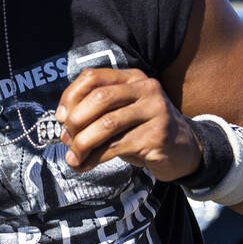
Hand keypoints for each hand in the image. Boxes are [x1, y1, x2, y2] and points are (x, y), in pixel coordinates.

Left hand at [55, 68, 200, 180]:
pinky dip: (95, 158)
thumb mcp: (120, 114)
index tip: (60, 118)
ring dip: (83, 143)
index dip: (70, 96)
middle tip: (66, 140)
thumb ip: (95, 115)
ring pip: (107, 123)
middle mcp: (145, 88)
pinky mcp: (157, 135)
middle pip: (99, 97)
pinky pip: (117, 146)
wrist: (183, 150)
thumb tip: (63, 128)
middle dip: (75, 121)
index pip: (93, 77)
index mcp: (132, 78)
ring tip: (73, 158)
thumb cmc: (142, 131)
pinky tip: (85, 166)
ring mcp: (155, 110)